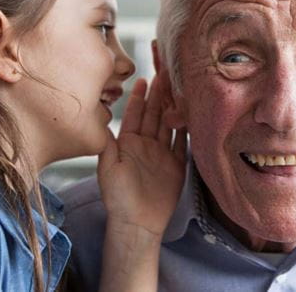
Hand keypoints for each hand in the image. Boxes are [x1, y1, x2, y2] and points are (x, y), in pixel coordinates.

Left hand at [97, 75, 186, 237]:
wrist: (137, 222)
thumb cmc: (117, 197)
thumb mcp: (108, 166)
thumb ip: (109, 142)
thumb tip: (105, 117)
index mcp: (128, 143)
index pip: (136, 114)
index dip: (140, 96)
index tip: (144, 78)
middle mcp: (146, 145)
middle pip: (154, 114)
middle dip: (159, 94)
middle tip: (166, 73)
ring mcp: (162, 154)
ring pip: (169, 124)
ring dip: (173, 106)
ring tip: (179, 87)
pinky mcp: (177, 165)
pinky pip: (183, 142)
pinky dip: (186, 128)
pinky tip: (190, 113)